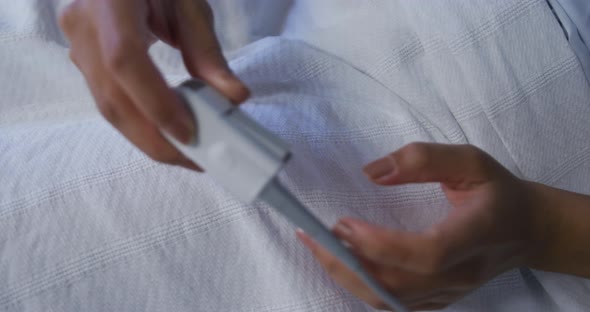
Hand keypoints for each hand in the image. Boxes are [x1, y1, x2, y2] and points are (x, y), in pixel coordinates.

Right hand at [59, 0, 249, 169]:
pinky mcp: (82, 57)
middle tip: (195, 160)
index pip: (126, 60)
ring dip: (147, 137)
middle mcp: (83, 24)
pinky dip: (139, 122)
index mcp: (110, 1)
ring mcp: (77, 42)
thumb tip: (235, 98)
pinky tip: (165, 133)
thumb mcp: (188, 3)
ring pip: (107, 106)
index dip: (156, 103)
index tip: (189, 133)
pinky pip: (108, 99)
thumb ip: (207, 50)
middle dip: (154, 139)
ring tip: (185, 153)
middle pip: (112, 97)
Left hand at [297, 143, 542, 310]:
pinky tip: (343, 265)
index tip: (343, 223)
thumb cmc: (498, 192)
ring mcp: (449, 293)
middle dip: (347, 264)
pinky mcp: (439, 299)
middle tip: (312, 237)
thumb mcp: (470, 161)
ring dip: (348, 278)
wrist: (529, 230)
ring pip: (391, 300)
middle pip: (398, 285)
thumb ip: (423, 160)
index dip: (381, 244)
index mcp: (474, 235)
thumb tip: (371, 172)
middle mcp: (461, 273)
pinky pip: (395, 303)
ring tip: (319, 249)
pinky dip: (363, 287)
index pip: (426, 254)